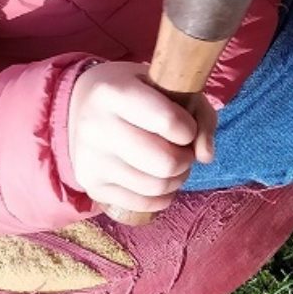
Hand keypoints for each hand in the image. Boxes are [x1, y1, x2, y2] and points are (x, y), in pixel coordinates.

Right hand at [67, 62, 216, 217]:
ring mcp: (90, 159)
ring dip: (176, 179)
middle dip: (185, 159)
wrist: (87, 106)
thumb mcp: (171, 89)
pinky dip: (161, 197)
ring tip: (173, 164)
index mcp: (114, 93)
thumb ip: (200, 117)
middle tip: (182, 150)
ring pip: (155, 187)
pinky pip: (142, 204)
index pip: (168, 121)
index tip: (185, 126)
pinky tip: (159, 180)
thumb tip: (206, 156)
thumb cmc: (139, 94)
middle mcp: (95, 126)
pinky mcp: (91, 185)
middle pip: (165, 162)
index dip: (189, 129)